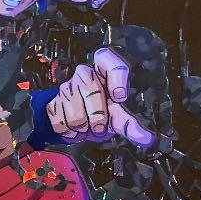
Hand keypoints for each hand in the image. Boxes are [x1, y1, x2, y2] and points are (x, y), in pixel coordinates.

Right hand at [45, 47, 161, 148]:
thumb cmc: (101, 112)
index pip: (108, 59)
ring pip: (76, 114)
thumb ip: (131, 125)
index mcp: (104, 70)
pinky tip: (74, 129)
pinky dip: (69, 132)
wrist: (74, 121)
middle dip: (98, 118)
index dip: (115, 77)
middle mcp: (85, 73)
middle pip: (92, 92)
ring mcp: (67, 86)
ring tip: (87, 127)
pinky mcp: (53, 101)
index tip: (120, 96)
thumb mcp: (118, 115)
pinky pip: (61, 122)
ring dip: (83, 129)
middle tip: (100, 127)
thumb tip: (148, 140)